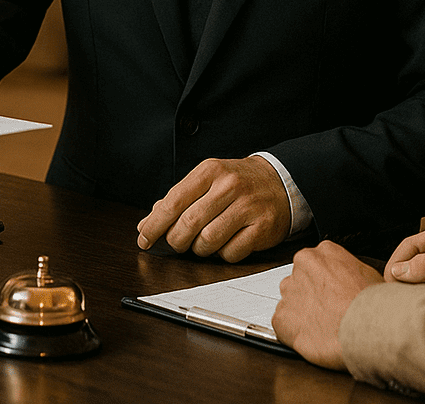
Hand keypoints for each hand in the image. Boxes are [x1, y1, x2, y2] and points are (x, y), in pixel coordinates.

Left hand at [135, 156, 290, 261]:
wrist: (281, 181)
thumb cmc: (237, 183)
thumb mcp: (207, 180)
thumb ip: (176, 200)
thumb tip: (145, 224)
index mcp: (210, 171)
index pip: (173, 202)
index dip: (154, 225)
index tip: (144, 238)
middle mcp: (229, 186)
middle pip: (188, 224)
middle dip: (175, 240)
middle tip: (176, 243)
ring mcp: (247, 207)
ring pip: (208, 241)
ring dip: (199, 249)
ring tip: (203, 242)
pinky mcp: (262, 228)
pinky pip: (230, 253)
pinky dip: (222, 255)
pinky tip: (225, 244)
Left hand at [271, 241, 380, 369]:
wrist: (367, 330)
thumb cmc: (372, 306)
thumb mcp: (369, 274)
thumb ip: (349, 271)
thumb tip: (350, 281)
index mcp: (323, 252)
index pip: (314, 265)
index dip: (324, 283)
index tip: (331, 294)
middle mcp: (300, 267)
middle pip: (299, 282)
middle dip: (309, 297)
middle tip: (327, 313)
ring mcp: (288, 292)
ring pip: (289, 303)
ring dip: (301, 315)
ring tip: (323, 328)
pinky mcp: (281, 317)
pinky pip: (282, 326)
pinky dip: (294, 334)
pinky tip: (313, 338)